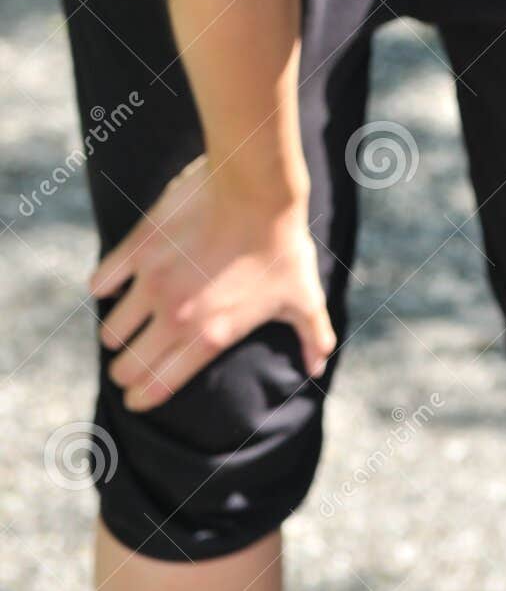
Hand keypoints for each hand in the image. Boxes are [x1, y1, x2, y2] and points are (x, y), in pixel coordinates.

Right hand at [89, 153, 335, 410]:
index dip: (142, 397)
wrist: (257, 191)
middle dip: (125, 372)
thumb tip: (318, 366)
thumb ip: (312, 337)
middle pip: (127, 366)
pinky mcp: (138, 249)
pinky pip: (103, 281)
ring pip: (111, 330)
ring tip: (122, 330)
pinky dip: (105, 287)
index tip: (136, 398)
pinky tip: (113, 286)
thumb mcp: (304, 297)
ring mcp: (152, 284)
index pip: (159, 385)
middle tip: (128, 366)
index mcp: (210, 337)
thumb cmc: (283, 247)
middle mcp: (175, 318)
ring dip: (116, 334)